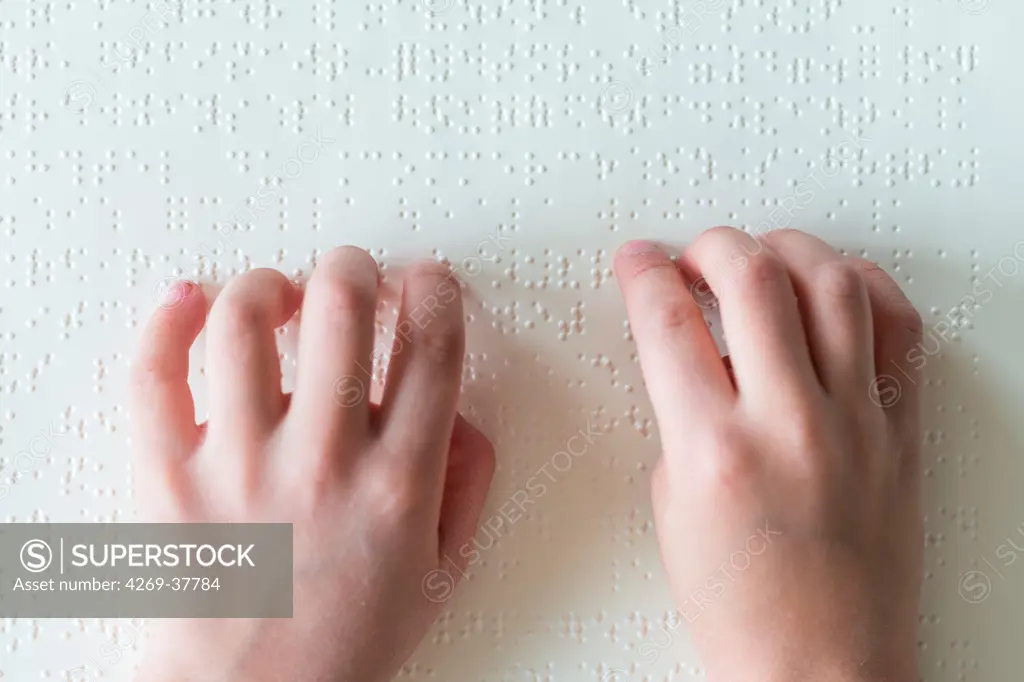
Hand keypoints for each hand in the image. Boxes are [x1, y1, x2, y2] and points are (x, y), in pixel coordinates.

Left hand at [130, 248, 494, 681]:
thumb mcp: (440, 573)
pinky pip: (155, 372)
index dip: (437, 292)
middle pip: (342, 306)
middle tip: (352, 275)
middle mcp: (321, 458)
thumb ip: (467, 485)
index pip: (432, 346)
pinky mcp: (168, 473)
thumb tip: (463, 413)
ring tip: (276, 294)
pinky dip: (166, 320)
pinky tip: (187, 302)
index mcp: (396, 481)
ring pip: (244, 320)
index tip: (429, 282)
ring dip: (268, 285)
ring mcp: (239, 461)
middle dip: (354, 269)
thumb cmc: (340, 645)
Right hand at [615, 228, 923, 681]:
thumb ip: (680, 415)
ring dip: (784, 249)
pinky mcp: (900, 429)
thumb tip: (690, 351)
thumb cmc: (746, 613)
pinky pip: (897, 324)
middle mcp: (790, 424)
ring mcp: (856, 422)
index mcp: (714, 450)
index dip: (643, 274)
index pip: (667, 321)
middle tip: (693, 255)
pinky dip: (861, 284)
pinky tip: (832, 286)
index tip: (638, 262)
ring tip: (761, 259)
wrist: (823, 670)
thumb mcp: (673, 505)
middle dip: (709, 245)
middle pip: (750, 276)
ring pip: (831, 280)